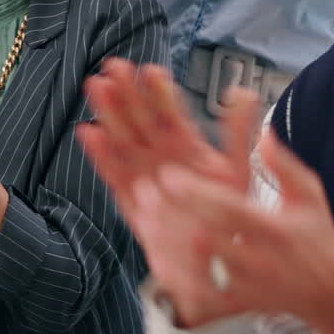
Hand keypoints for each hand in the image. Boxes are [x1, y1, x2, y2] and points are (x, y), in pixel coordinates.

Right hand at [76, 61, 259, 324]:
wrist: (216, 266)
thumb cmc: (229, 216)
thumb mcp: (239, 171)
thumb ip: (238, 133)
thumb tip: (245, 93)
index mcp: (188, 150)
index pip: (171, 114)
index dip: (159, 92)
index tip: (148, 68)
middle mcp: (163, 160)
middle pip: (141, 123)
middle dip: (127, 94)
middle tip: (113, 67)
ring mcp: (145, 180)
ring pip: (123, 142)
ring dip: (109, 115)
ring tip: (95, 86)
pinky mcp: (132, 205)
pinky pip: (114, 178)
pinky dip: (101, 157)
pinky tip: (88, 133)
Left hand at [147, 135, 333, 333]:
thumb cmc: (316, 236)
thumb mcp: (309, 195)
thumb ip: (284, 165)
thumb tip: (264, 132)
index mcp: (275, 230)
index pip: (229, 210)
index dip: (195, 193)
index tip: (167, 174)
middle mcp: (260, 261)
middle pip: (206, 240)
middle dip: (172, 216)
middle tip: (145, 191)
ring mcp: (247, 287)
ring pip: (198, 272)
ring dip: (167, 246)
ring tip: (144, 220)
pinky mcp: (238, 306)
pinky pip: (201, 299)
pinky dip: (177, 282)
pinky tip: (157, 259)